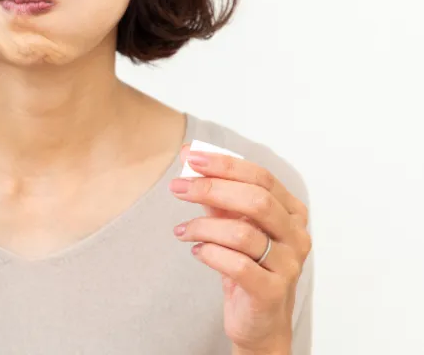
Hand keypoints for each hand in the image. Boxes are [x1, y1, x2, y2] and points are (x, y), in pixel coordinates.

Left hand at [169, 144, 310, 354]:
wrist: (259, 320)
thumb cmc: (247, 265)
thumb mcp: (232, 224)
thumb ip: (216, 194)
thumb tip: (190, 155)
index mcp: (291, 212)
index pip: (261, 177)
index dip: (226, 165)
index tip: (191, 158)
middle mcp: (296, 236)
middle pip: (256, 200)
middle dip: (211, 189)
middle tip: (178, 188)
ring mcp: (288, 265)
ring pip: (243, 234)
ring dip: (203, 227)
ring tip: (182, 230)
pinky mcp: (272, 291)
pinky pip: (238, 266)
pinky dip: (211, 253)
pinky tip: (197, 251)